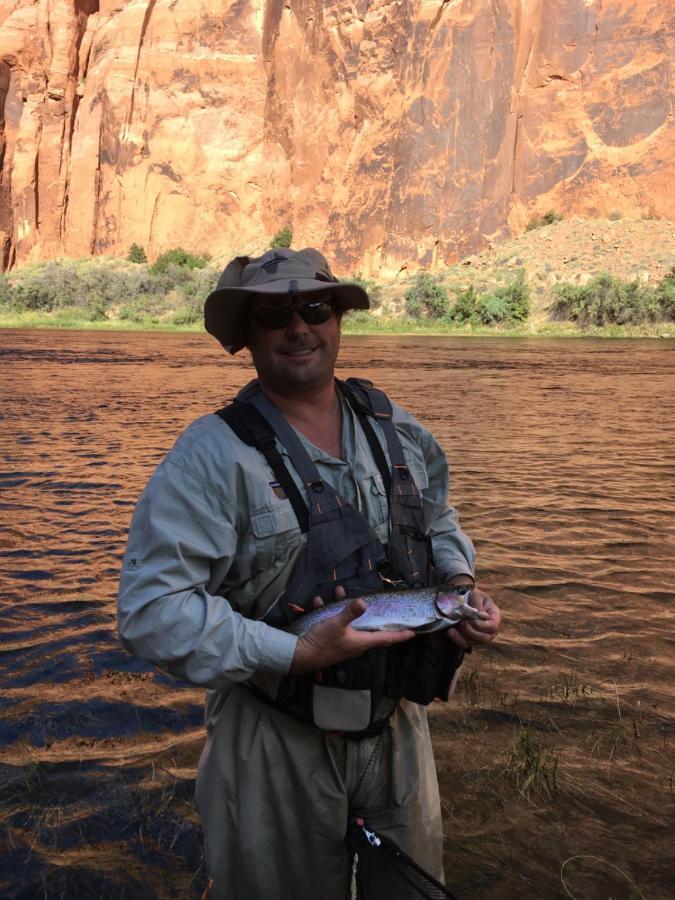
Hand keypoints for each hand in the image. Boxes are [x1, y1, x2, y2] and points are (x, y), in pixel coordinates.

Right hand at [290, 585, 414, 674]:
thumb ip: (350, 612)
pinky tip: (319, 602)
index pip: (386, 639)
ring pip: (350, 623)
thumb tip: (363, 602)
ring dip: (345, 607)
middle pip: (370, 628)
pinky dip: (329, 612)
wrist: (298, 655)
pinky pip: (335, 624)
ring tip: (337, 592)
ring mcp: (343, 643)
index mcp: (361, 642)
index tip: (413, 633)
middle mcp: (355, 644)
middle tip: (376, 603)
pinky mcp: (331, 641)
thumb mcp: (336, 624)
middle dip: (371, 613)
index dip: (400, 635)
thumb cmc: (321, 642)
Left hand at [447, 587, 500, 649]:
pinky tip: (450, 631)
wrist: (460, 597)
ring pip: (474, 643)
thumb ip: (478, 604)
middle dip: (471, 632)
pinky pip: (464, 644)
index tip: (469, 619)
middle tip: (461, 622)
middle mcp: (489, 629)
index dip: (481, 626)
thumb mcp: (476, 595)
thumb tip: (481, 616)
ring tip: (453, 626)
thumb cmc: (471, 595)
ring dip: (462, 635)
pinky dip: (457, 639)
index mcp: (494, 616)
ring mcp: (479, 636)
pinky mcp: (469, 639)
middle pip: (485, 639)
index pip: (492, 627)